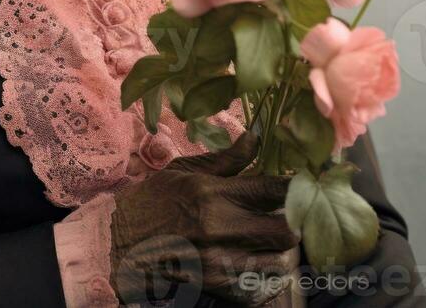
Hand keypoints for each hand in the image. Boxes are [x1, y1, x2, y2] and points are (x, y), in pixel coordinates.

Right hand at [110, 131, 299, 306]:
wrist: (120, 244)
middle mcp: (221, 228)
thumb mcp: (185, 171)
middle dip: (294, 222)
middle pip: (286, 230)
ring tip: (274, 239)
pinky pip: (263, 288)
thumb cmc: (154, 201)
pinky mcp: (218, 288)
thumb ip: (226, 159)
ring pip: (280, 263)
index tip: (305, 184)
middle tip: (291, 215)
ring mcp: (221, 263)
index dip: (296, 187)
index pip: (272, 189)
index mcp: (214, 193)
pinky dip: (270, 277)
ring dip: (283, 251)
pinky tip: (262, 263)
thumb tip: (256, 137)